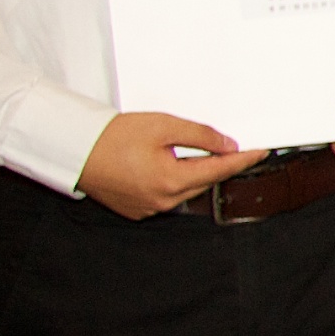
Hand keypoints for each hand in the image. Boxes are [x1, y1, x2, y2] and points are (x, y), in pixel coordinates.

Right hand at [78, 110, 261, 219]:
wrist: (74, 149)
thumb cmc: (111, 136)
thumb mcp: (162, 126)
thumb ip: (200, 136)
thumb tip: (228, 146)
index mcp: (171, 181)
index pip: (219, 170)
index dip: (243, 159)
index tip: (261, 151)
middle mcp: (162, 201)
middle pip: (203, 181)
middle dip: (216, 164)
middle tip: (226, 145)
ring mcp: (148, 209)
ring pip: (185, 190)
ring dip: (193, 172)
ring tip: (187, 151)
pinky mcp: (137, 209)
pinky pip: (165, 196)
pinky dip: (172, 181)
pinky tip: (163, 164)